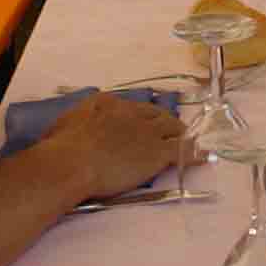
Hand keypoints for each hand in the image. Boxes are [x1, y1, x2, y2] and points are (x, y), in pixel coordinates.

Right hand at [50, 90, 188, 201]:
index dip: (137, 115)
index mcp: (108, 103)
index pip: (130, 106)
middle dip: (163, 120)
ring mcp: (147, 132)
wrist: (72, 162)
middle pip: (155, 113)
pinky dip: (195, 154)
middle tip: (167, 129)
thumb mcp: (66, 122)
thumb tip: (80, 123)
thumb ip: (79, 118)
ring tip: (187, 138)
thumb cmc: (61, 147)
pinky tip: (204, 156)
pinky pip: (182, 151)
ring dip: (180, 133)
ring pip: (172, 128)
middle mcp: (131, 113)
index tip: (139, 122)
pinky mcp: (157, 153)